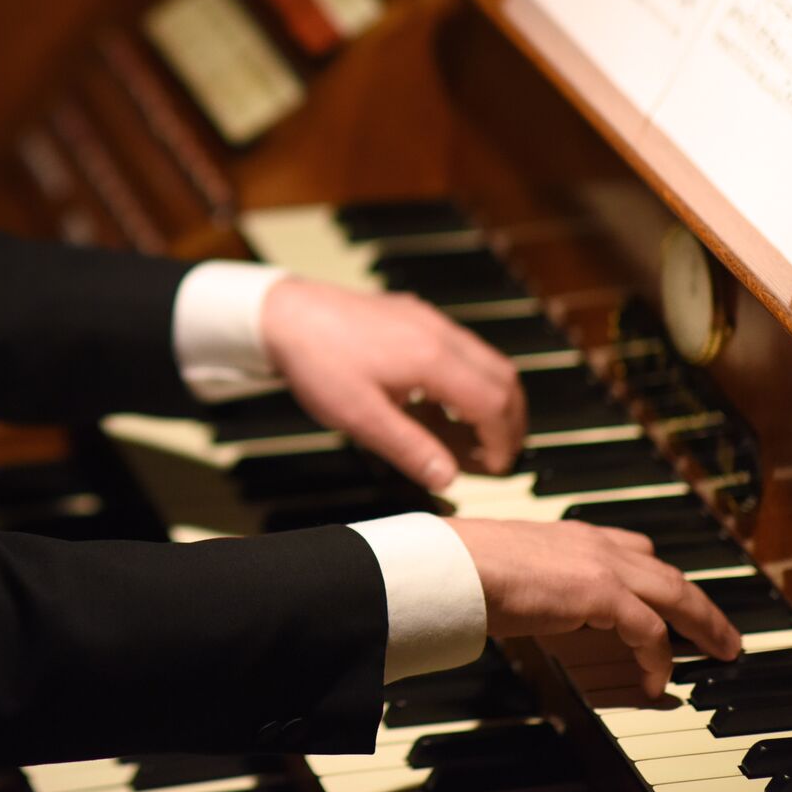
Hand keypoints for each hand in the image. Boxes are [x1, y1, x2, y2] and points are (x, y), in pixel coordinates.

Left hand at [259, 278, 523, 489]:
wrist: (283, 312)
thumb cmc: (316, 361)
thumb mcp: (360, 417)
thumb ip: (409, 448)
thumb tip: (448, 478)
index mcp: (433, 358)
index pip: (494, 404)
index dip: (502, 442)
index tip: (493, 468)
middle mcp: (440, 332)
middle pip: (503, 378)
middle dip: (509, 421)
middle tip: (495, 456)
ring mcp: (429, 319)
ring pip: (485, 360)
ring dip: (489, 399)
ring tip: (467, 437)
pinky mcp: (414, 315)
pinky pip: (460, 348)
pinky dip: (465, 380)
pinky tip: (437, 404)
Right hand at [447, 516, 741, 696]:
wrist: (455, 566)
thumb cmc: (463, 568)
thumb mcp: (508, 567)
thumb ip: (531, 579)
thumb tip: (523, 601)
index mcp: (571, 536)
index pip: (632, 549)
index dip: (659, 576)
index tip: (673, 595)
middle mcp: (593, 544)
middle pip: (666, 572)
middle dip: (699, 603)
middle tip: (720, 630)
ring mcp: (602, 565)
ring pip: (675, 594)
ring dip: (703, 624)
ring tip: (722, 651)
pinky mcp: (603, 593)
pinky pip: (651, 632)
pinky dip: (659, 658)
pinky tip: (657, 681)